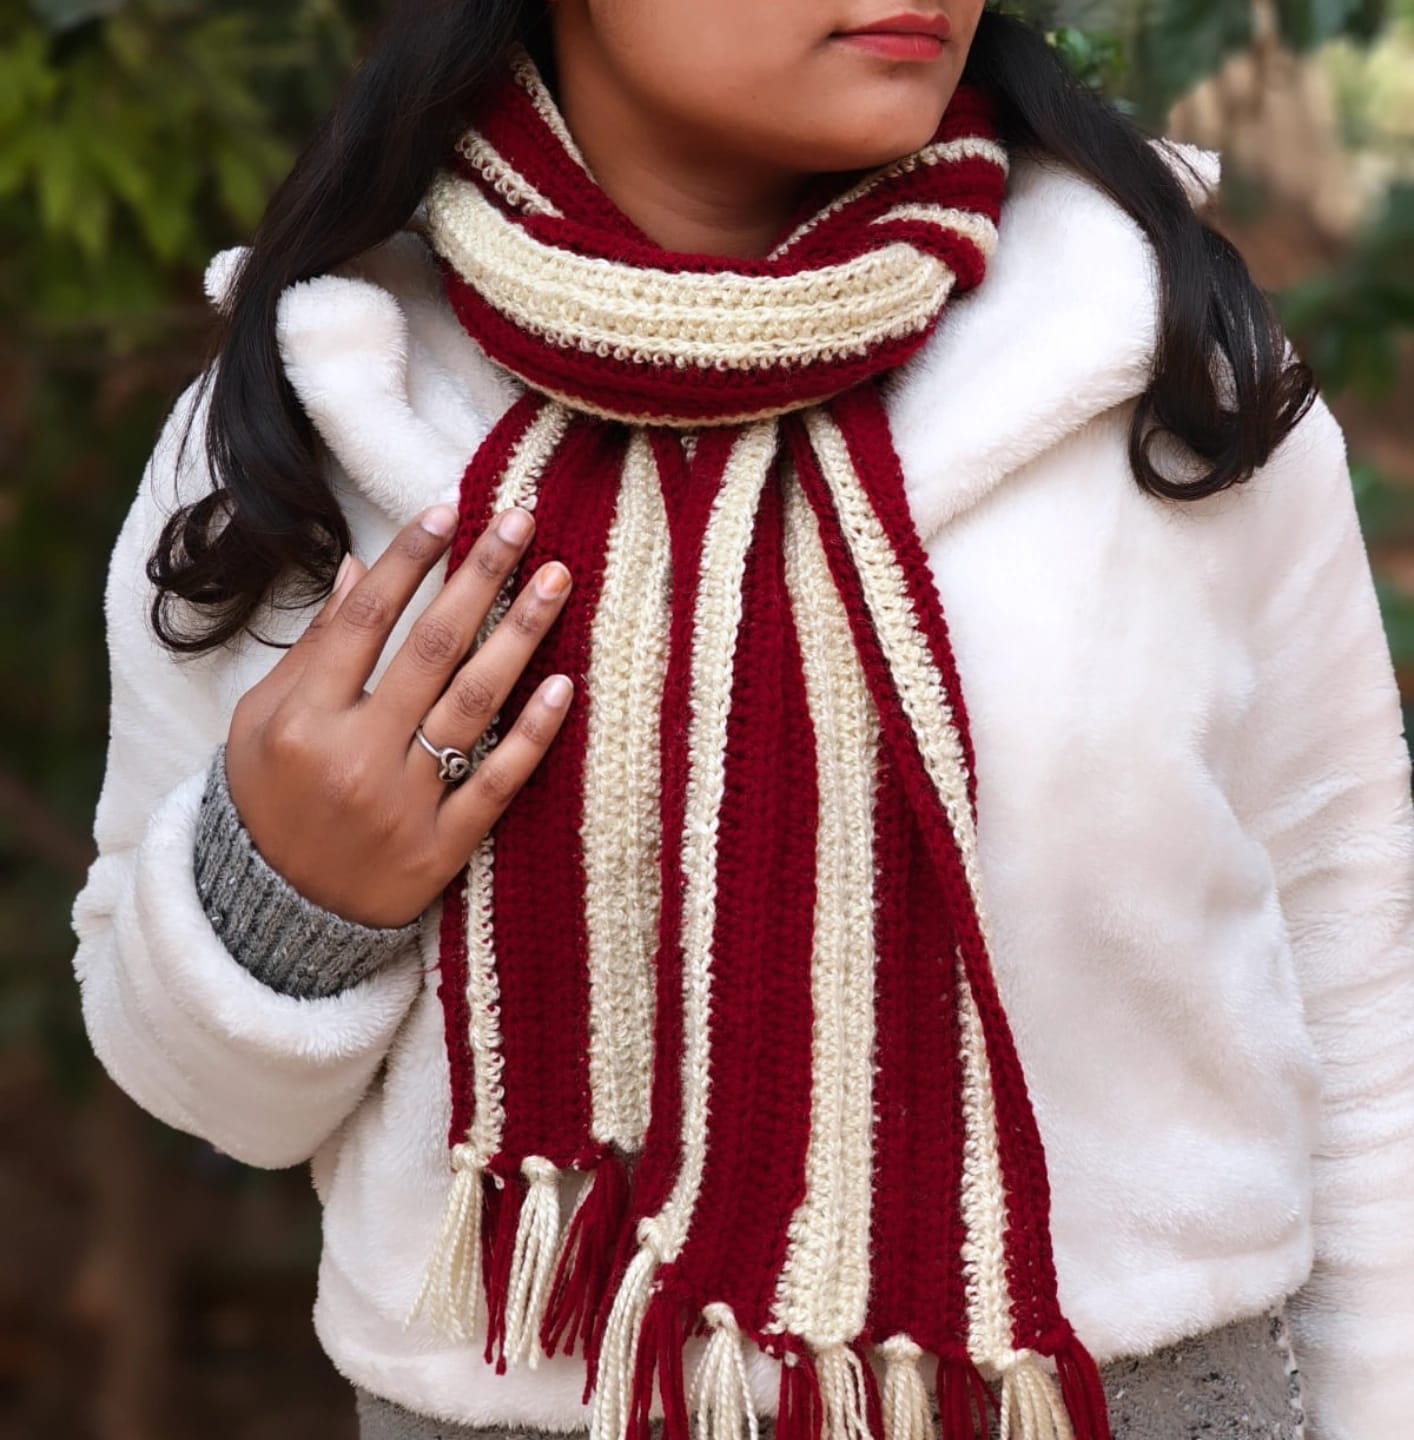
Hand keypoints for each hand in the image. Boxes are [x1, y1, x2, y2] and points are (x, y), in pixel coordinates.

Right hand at [223, 501, 573, 927]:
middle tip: (522, 520)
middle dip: (481, 576)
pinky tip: (565, 685)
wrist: (273, 917)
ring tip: (556, 578)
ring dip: (521, 635)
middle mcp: (354, 756)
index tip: (449, 509)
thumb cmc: (266, 801)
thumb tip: (362, 569)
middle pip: (432, 649)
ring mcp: (402, 805)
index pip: (367, 620)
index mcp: (302, 719)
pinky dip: (533, 734)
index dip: (411, 558)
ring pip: (475, 705)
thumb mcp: (262, 722)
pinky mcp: (441, 849)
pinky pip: (498, 782)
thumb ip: (313, 649)